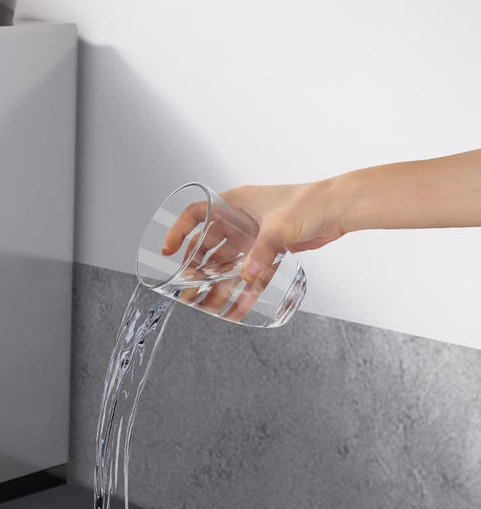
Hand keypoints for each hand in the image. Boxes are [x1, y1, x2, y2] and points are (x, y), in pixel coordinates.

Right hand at [161, 181, 344, 320]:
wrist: (341, 208)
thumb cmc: (310, 203)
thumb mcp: (280, 226)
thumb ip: (262, 252)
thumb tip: (247, 277)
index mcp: (234, 203)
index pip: (195, 214)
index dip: (178, 232)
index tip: (167, 251)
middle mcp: (239, 219)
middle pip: (207, 245)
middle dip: (195, 268)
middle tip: (187, 288)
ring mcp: (253, 235)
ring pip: (226, 262)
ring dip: (216, 282)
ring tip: (206, 303)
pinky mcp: (269, 250)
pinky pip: (249, 272)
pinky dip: (243, 288)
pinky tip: (238, 305)